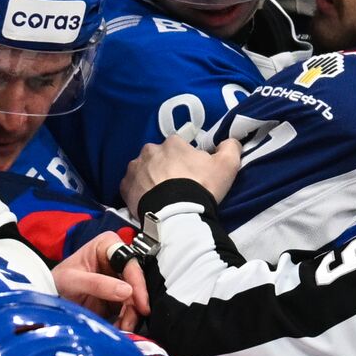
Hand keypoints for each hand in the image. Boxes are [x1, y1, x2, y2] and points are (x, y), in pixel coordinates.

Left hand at [52, 231, 149, 330]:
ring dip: (132, 314)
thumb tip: (126, 291)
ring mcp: (118, 279)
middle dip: (135, 303)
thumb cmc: (57, 281)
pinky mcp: (118, 296)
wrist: (50, 297)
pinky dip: (127, 319)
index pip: (130, 262)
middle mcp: (116, 260)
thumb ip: (97, 284)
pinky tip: (120, 327)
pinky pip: (130, 308)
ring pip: (136, 297)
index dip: (137, 283)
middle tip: (131, 320)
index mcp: (107, 245)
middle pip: (136, 282)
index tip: (140, 303)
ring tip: (123, 327)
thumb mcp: (73, 280)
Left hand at [121, 136, 241, 219]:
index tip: (191, 175)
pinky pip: (131, 186)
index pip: (179, 147)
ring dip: (150, 178)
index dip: (186, 160)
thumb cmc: (201, 187)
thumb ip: (230, 148)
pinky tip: (148, 202)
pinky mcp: (125, 186)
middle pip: (160, 157)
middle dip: (166, 168)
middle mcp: (150, 150)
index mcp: (173, 143)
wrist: (176, 214)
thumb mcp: (227, 166)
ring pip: (144, 170)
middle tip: (176, 187)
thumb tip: (229, 141)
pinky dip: (138, 192)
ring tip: (162, 196)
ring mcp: (135, 168)